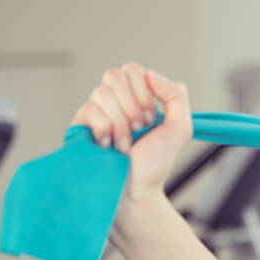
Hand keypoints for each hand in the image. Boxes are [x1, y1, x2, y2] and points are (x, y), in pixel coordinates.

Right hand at [70, 62, 191, 201]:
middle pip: (114, 76)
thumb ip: (176, 95)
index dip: (144, 91)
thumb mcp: (180, 127)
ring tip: (125, 143)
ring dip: (122, 123)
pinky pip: (89, 110)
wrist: (137, 189)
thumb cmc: (155, 162)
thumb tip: (150, 75)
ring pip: (102, 93)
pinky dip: (106, 130)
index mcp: (135, 97)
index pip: (133, 70)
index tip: (152, 118)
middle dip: (134, 106)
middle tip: (140, 128)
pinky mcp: (79, 125)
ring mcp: (95, 112)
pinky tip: (109, 145)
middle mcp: (113, 101)